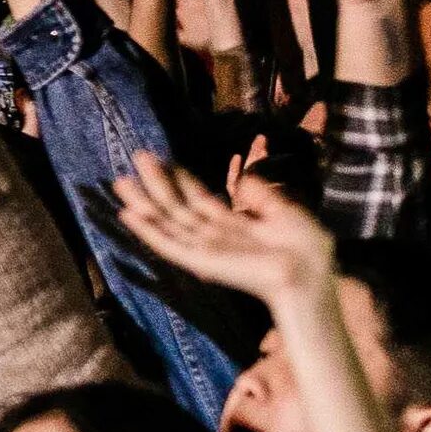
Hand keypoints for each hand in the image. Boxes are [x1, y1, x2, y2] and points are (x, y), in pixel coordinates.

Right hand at [111, 153, 336, 305]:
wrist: (310, 275)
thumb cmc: (306, 249)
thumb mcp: (286, 212)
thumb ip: (261, 196)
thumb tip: (243, 179)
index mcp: (234, 227)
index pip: (198, 199)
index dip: (180, 178)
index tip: (163, 158)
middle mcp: (214, 237)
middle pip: (176, 207)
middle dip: (156, 182)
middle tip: (138, 156)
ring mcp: (204, 250)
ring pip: (165, 222)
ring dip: (143, 202)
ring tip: (121, 180)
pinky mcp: (199, 262)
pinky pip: (168, 245)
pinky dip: (147, 231)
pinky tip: (129, 214)